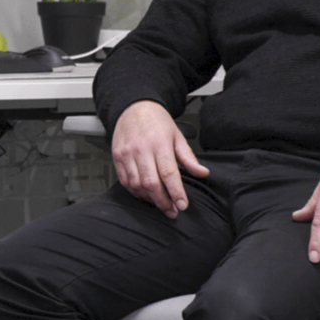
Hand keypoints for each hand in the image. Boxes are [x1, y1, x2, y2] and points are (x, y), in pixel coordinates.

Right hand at [109, 100, 208, 218]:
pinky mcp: (117, 157)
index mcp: (160, 143)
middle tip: (172, 211)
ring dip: (149, 198)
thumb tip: (202, 173)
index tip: (182, 205)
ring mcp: (127, 154)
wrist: (133, 107)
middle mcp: (141, 149)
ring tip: (160, 203)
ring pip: (137, 185)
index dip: (176, 192)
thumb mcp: (177, 136)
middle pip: (151, 183)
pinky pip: (125, 181)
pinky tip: (145, 194)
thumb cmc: (157, 121)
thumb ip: (189, 157)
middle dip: (163, 201)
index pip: (168, 173)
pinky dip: (135, 192)